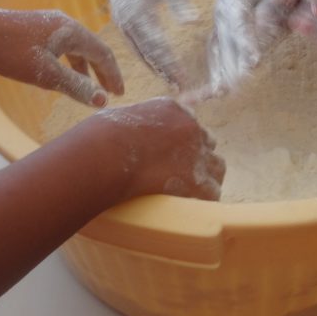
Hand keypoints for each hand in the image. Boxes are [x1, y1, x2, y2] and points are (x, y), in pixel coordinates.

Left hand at [0, 8, 123, 107]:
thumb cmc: (11, 52)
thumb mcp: (45, 74)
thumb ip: (75, 86)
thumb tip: (103, 100)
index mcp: (72, 32)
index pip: (102, 53)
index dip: (113, 74)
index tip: (120, 93)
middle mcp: (66, 24)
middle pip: (92, 48)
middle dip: (102, 71)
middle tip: (110, 91)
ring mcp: (51, 23)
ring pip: (77, 47)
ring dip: (86, 67)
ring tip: (88, 86)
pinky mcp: (38, 27)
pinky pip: (64, 45)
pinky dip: (71, 61)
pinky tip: (63, 72)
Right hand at [88, 96, 224, 200]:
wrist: (105, 154)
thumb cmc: (100, 138)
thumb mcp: (122, 118)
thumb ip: (138, 125)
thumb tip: (133, 138)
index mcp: (173, 109)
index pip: (190, 124)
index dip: (182, 142)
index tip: (172, 155)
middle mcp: (191, 127)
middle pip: (207, 144)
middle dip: (196, 157)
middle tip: (179, 175)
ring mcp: (197, 153)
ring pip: (216, 167)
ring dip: (204, 178)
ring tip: (186, 193)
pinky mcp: (197, 180)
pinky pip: (212, 192)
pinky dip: (201, 199)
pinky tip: (187, 206)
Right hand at [99, 0, 196, 88]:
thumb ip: (178, 2)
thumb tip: (193, 22)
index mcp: (138, 13)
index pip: (157, 45)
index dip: (170, 64)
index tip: (182, 79)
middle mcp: (127, 23)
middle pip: (147, 54)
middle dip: (164, 72)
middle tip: (180, 89)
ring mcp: (122, 25)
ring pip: (140, 53)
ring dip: (155, 68)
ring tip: (172, 83)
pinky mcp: (122, 24)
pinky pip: (135, 46)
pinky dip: (147, 59)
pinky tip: (158, 67)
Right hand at [207, 0, 290, 91]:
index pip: (240, 23)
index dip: (246, 42)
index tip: (253, 60)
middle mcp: (222, 14)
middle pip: (227, 43)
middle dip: (232, 66)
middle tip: (237, 88)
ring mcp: (219, 25)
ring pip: (219, 52)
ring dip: (220, 72)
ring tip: (221, 93)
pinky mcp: (221, 34)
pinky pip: (216, 54)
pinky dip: (215, 72)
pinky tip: (215, 91)